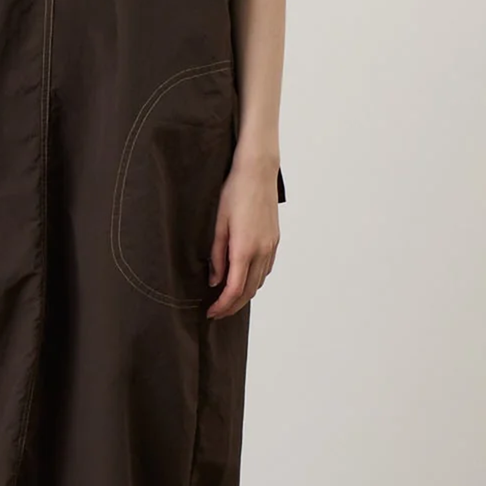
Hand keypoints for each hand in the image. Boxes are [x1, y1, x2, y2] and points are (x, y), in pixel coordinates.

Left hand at [205, 159, 279, 317]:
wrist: (257, 172)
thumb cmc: (234, 193)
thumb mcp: (218, 224)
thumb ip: (217, 255)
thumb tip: (215, 281)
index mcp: (245, 249)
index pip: (234, 289)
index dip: (222, 305)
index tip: (211, 312)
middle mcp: (262, 251)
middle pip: (249, 291)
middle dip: (232, 306)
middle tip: (217, 312)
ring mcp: (271, 246)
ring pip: (259, 282)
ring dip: (244, 295)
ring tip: (228, 299)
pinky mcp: (274, 240)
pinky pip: (266, 269)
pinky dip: (254, 281)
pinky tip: (243, 279)